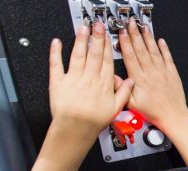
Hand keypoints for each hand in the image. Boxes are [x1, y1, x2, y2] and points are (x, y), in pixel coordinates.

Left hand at [48, 22, 132, 147]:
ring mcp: (74, 78)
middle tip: (97, 25)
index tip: (107, 35)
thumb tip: (131, 81)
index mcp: (104, 84)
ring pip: (78, 55)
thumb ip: (124, 93)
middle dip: (96, 37)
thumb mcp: (116, 109)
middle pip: (94, 54)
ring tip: (82, 28)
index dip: (107, 46)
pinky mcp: (58, 82)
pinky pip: (56, 64)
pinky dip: (56, 52)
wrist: (75, 129)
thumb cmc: (95, 122)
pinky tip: (57, 42)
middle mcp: (89, 78)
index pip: (107, 61)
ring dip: (80, 40)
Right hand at [117, 19, 187, 136]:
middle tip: (131, 24)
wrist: (173, 117)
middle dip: (135, 35)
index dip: (125, 43)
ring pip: (153, 51)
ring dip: (148, 38)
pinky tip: (160, 41)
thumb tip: (111, 77)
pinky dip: (164, 48)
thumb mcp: (132, 104)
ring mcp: (162, 71)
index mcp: (139, 79)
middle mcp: (151, 72)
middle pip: (141, 50)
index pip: (130, 57)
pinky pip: (167, 58)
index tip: (121, 33)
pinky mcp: (172, 73)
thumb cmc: (153, 112)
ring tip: (143, 28)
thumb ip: (121, 89)